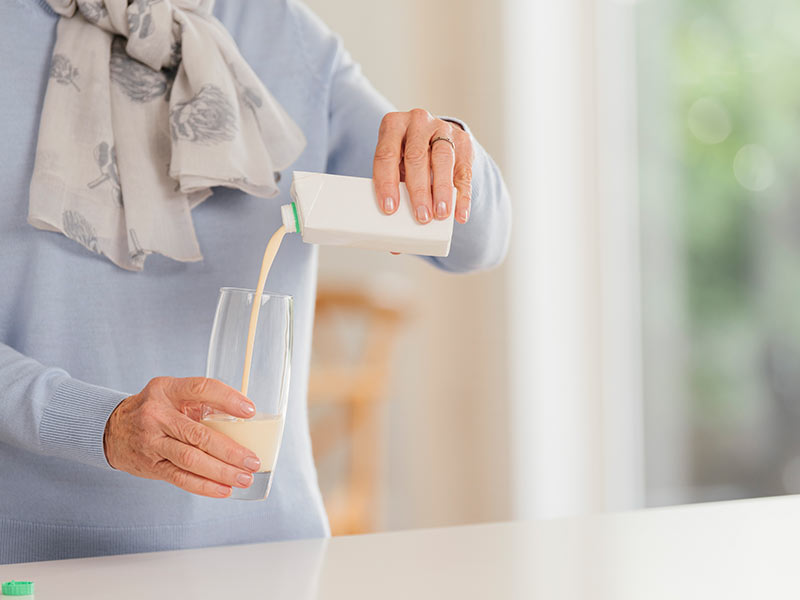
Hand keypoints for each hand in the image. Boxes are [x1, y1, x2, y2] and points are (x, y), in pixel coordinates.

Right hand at [104, 377, 261, 497]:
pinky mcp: (151, 464)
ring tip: (244, 478)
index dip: (228, 399)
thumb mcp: (173, 394)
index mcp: (168, 390)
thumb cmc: (155, 409)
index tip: (250, 411)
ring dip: (221, 472)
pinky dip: (204, 486)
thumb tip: (245, 419)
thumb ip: (202, 402)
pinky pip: (180, 478)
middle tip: (253, 460)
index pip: (201, 389)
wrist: (111, 429)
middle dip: (230, 450)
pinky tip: (224, 490)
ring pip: (191, 459)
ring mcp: (152, 441)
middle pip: (198, 434)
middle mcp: (157, 414)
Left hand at [373, 109, 472, 224]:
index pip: (386, 155)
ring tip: (440, 214)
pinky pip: (464, 171)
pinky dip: (463, 196)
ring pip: (443, 159)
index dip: (387, 183)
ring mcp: (443, 129)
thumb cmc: (406, 153)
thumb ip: (394, 178)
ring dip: (442, 190)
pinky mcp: (463, 142)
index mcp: (394, 125)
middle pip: (417, 156)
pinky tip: (460, 214)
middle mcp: (418, 122)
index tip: (390, 208)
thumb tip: (395, 211)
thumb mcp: (394, 159)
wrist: (434, 135)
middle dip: (419, 190)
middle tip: (421, 216)